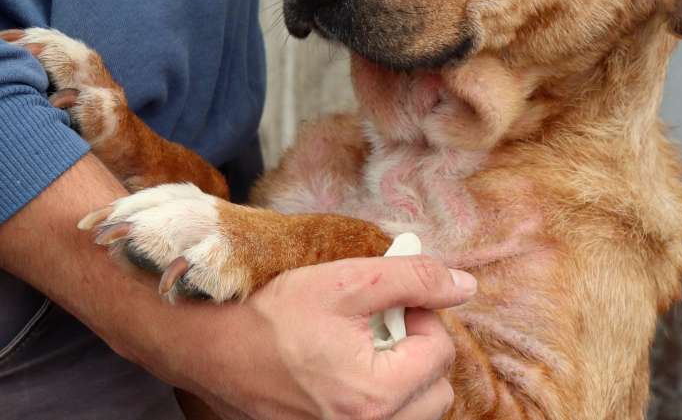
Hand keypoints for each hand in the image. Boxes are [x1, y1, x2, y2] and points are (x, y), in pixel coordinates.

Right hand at [198, 256, 476, 419]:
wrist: (212, 346)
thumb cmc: (274, 313)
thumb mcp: (347, 280)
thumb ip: (413, 278)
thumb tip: (466, 285)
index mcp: (374, 395)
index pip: (442, 350)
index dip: (422, 313)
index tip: (389, 301)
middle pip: (437, 390)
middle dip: (419, 349)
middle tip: (380, 325)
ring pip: (417, 413)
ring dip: (406, 376)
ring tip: (366, 347)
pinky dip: (384, 397)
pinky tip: (352, 370)